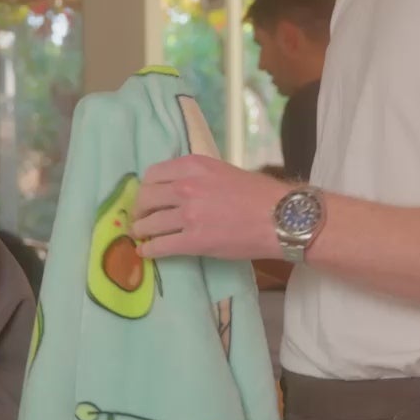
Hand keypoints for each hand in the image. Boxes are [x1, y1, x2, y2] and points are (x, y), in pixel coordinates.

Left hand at [132, 154, 286, 261]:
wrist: (280, 218)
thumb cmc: (259, 194)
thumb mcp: (223, 171)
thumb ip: (198, 177)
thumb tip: (179, 188)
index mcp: (193, 166)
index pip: (153, 174)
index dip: (146, 188)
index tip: (147, 197)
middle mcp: (186, 187)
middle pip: (146, 198)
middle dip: (139, 210)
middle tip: (140, 218)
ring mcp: (188, 215)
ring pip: (149, 224)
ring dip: (140, 231)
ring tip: (140, 236)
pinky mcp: (193, 241)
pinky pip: (160, 246)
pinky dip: (149, 250)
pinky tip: (145, 253)